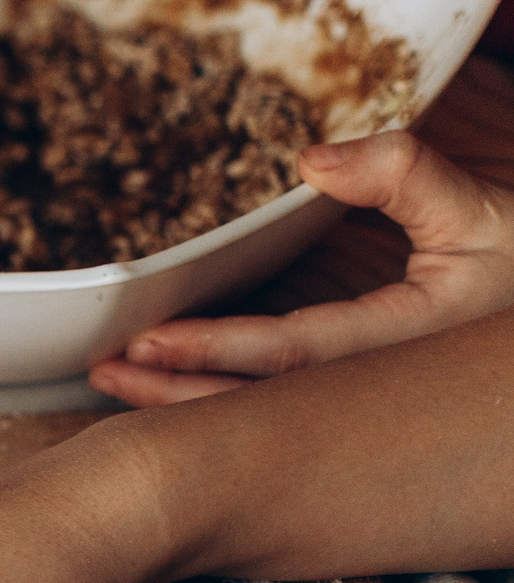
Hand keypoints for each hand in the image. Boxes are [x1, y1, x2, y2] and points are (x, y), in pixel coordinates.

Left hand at [90, 132, 513, 406]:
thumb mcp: (485, 212)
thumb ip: (406, 174)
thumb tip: (310, 159)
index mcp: (405, 348)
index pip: (291, 354)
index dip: (215, 348)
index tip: (148, 340)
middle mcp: (377, 396)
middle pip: (256, 406)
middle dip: (174, 394)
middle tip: (105, 370)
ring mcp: (363, 414)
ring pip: (260, 423)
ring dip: (182, 405)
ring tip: (117, 382)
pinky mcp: (355, 418)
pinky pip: (276, 421)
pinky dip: (216, 406)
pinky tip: (169, 392)